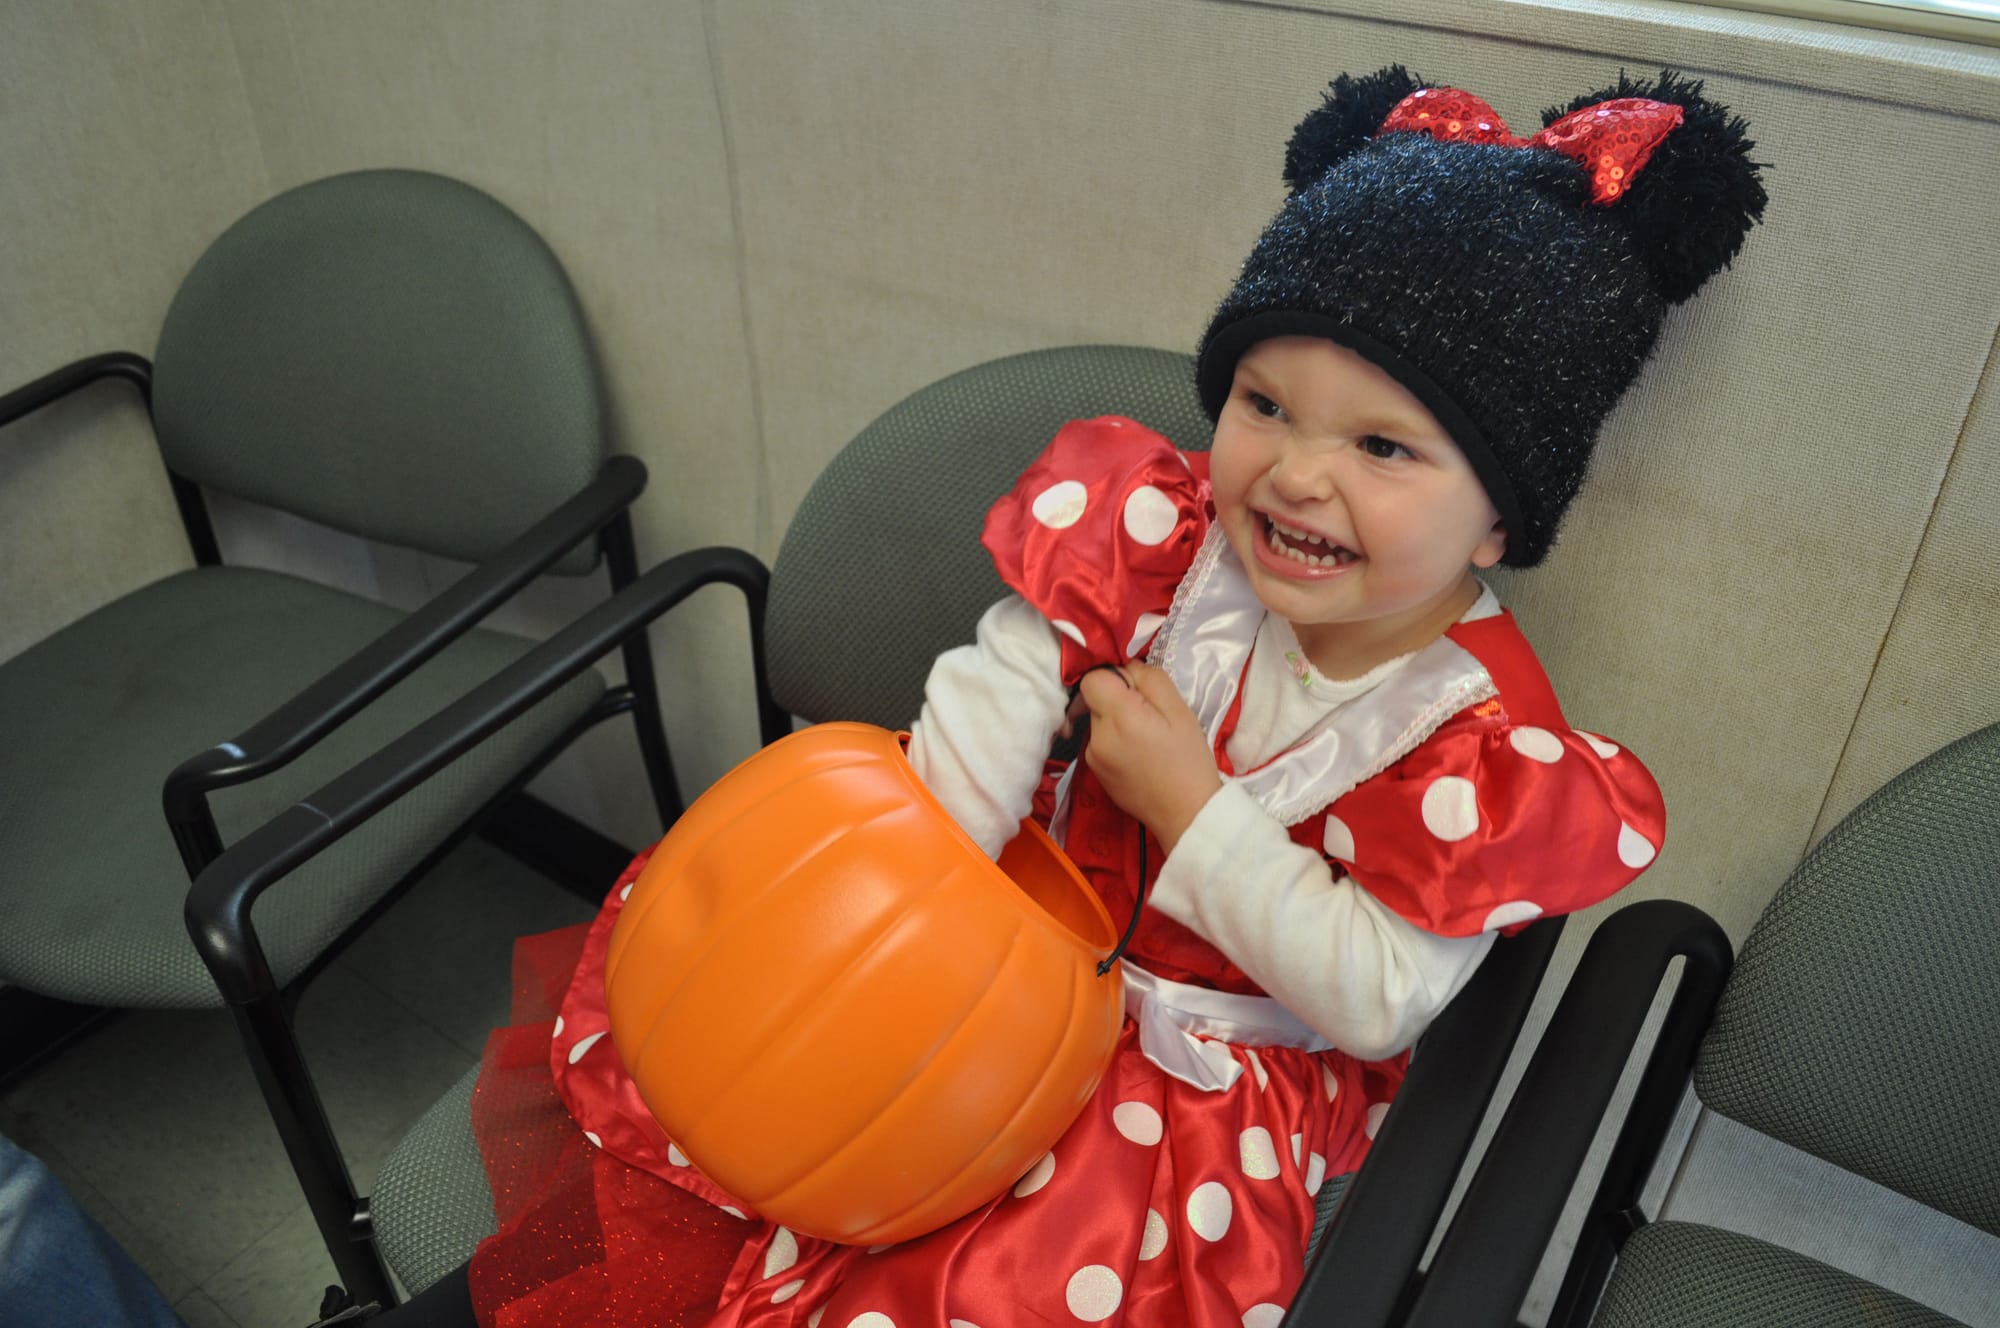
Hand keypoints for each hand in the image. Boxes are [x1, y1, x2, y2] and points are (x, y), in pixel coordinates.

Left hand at [1077, 662, 1222, 853]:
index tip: (1139, 691)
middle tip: (1152, 718)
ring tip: (1149, 741)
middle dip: (1119, 700)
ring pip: (1099, 721)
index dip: (1115, 677)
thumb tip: (1128, 667)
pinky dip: (1116, 742)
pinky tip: (1140, 757)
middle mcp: (1097, 737)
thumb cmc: (1189, 761)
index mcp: (1119, 717)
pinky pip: (1101, 743)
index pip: (1093, 678)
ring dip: (1118, 722)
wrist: (1187, 815)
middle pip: (1096, 700)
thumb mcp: (1180, 711)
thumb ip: (1150, 680)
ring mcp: (1093, 758)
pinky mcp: (1095, 773)